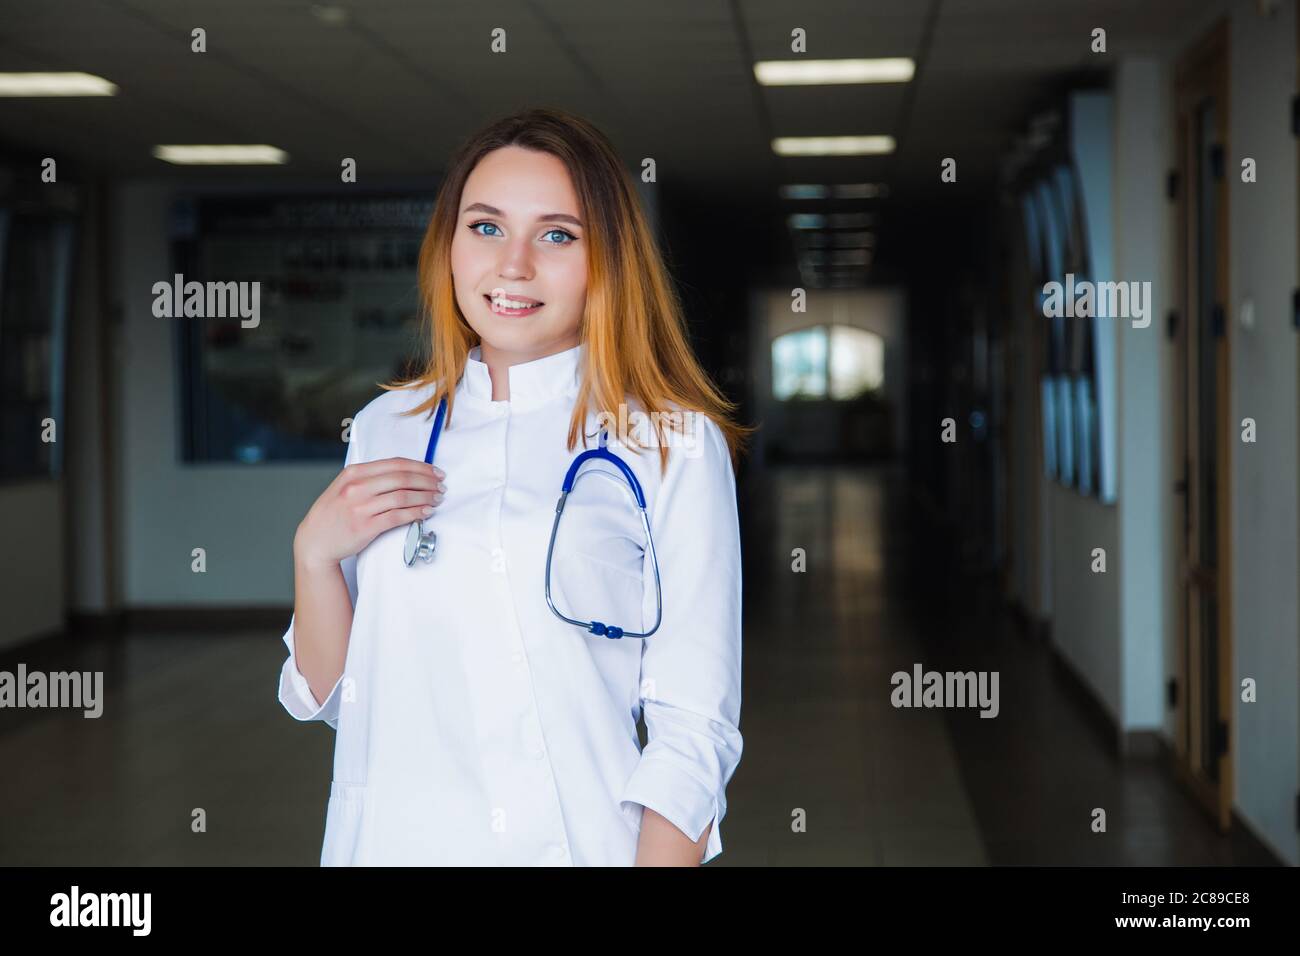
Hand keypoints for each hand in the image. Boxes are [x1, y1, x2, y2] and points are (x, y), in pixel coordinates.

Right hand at [294, 457, 445, 570]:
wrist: (315, 540)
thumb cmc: (334, 513)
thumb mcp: (345, 486)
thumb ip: (370, 477)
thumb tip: (405, 472)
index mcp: (354, 473)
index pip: (395, 464)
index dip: (420, 467)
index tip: (436, 472)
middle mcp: (357, 487)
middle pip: (402, 478)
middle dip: (427, 481)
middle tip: (441, 486)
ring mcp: (360, 507)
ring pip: (403, 496)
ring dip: (425, 497)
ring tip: (437, 499)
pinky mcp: (366, 527)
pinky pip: (397, 516)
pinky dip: (416, 513)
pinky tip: (426, 512)